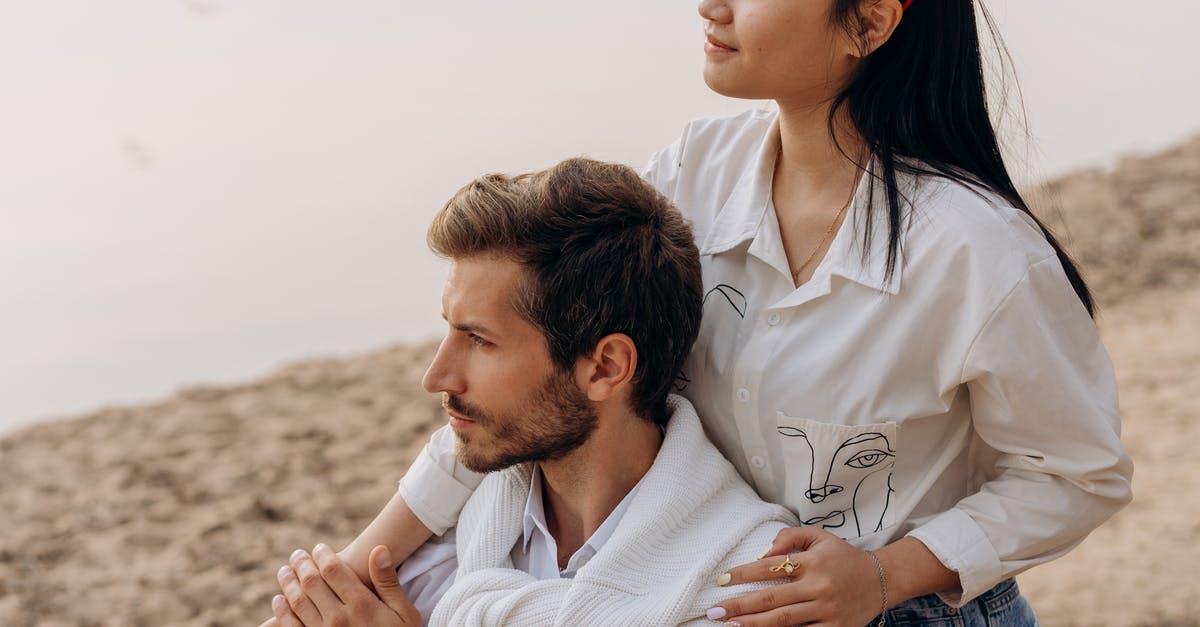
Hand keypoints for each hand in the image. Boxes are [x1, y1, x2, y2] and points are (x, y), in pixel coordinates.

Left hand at [261, 543, 420, 626]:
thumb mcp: (404, 613)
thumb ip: (388, 582)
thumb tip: (378, 549)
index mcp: (362, 605)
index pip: (333, 570)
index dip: (322, 555)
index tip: (319, 548)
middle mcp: (339, 618)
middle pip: (311, 582)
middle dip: (301, 564)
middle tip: (296, 555)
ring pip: (297, 602)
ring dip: (288, 583)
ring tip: (285, 572)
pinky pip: (291, 626)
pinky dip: (282, 611)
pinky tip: (280, 600)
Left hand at [708, 526, 883, 626]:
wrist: (882, 579)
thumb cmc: (843, 557)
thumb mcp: (819, 537)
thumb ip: (789, 537)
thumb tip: (763, 552)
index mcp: (813, 561)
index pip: (770, 567)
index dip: (744, 574)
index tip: (722, 580)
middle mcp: (819, 586)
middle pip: (772, 598)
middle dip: (740, 605)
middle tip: (715, 611)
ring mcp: (827, 610)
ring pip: (784, 620)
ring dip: (754, 624)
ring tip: (731, 626)